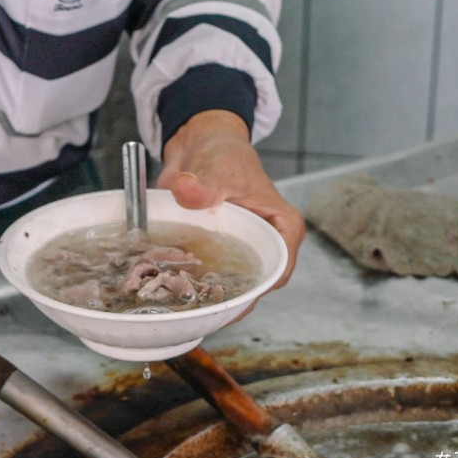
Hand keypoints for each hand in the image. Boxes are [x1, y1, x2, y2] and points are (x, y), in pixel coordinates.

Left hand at [157, 109, 304, 290]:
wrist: (199, 146)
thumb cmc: (223, 153)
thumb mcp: (216, 166)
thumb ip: (203, 183)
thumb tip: (187, 190)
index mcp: (284, 228)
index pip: (280, 271)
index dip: (257, 290)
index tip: (228, 301)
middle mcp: (268, 246)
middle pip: (255, 286)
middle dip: (229, 301)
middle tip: (199, 311)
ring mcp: (243, 253)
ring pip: (231, 288)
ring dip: (208, 297)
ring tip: (182, 307)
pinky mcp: (219, 256)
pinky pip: (208, 279)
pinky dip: (193, 286)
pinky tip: (173, 294)